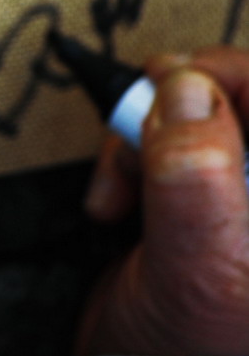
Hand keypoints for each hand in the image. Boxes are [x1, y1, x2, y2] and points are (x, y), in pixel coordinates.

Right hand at [76, 46, 248, 355]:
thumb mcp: (197, 275)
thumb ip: (195, 182)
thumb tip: (185, 94)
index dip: (234, 80)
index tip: (177, 83)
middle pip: (242, 104)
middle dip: (176, 110)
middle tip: (138, 125)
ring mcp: (237, 201)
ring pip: (196, 118)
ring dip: (140, 141)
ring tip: (119, 187)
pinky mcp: (200, 199)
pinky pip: (165, 143)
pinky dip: (129, 158)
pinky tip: (119, 196)